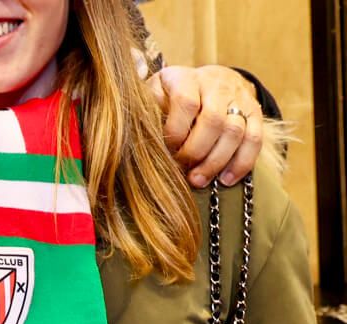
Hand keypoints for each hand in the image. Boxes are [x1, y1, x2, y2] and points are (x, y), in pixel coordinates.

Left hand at [149, 65, 263, 187]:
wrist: (207, 81)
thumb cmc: (169, 97)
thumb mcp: (152, 95)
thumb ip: (145, 110)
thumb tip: (134, 135)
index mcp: (185, 78)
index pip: (186, 103)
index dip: (176, 131)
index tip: (167, 150)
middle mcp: (216, 84)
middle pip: (213, 121)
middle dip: (196, 151)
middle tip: (182, 170)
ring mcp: (238, 98)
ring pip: (235, 132)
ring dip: (216, 161)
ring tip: (198, 180)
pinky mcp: (255, 113)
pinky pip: (254, 139)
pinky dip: (241, 163)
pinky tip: (226, 180)